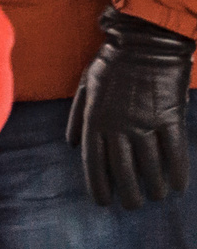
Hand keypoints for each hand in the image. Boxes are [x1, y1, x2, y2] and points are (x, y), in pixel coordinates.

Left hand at [67, 8, 192, 209]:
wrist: (145, 42)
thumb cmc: (112, 63)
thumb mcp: (86, 85)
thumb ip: (77, 115)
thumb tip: (72, 143)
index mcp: (95, 119)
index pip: (94, 162)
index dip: (98, 185)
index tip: (102, 202)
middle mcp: (118, 125)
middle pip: (123, 170)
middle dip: (128, 193)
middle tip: (132, 205)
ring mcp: (145, 123)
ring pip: (150, 166)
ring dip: (154, 186)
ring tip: (156, 197)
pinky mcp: (170, 118)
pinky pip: (174, 152)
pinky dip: (177, 172)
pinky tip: (178, 186)